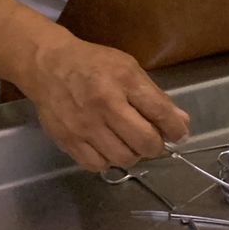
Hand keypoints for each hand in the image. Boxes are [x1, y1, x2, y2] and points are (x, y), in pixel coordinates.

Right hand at [14, 33, 190, 170]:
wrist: (48, 66)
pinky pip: (97, 165)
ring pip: (122, 158)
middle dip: (155, 146)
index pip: (160, 112)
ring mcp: (84, 125)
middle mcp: (104, 105)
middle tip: (152, 140)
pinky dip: (107, 161)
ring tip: (128, 142)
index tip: (179, 134)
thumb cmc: (94, 64)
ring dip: (132, 154)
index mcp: (123, 81)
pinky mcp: (67, 140)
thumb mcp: (128, 69)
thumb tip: (180, 122)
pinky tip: (107, 147)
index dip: (175, 129)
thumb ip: (155, 96)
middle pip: (143, 142)